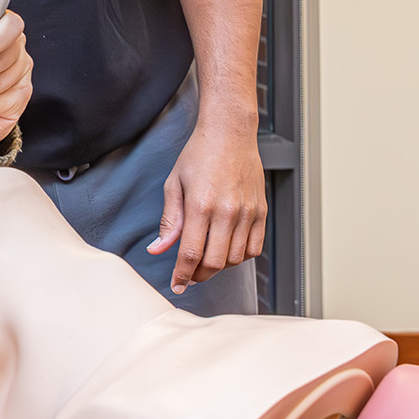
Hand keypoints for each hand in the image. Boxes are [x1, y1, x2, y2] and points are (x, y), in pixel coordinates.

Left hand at [148, 120, 266, 291]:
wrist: (230, 134)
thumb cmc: (199, 154)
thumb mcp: (174, 184)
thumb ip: (168, 220)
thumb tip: (158, 249)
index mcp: (201, 205)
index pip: (190, 254)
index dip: (181, 275)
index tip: (177, 284)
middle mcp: (227, 212)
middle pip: (214, 263)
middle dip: (198, 275)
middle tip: (189, 275)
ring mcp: (247, 212)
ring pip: (234, 259)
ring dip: (219, 266)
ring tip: (206, 258)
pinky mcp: (261, 211)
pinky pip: (254, 248)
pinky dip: (240, 256)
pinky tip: (227, 248)